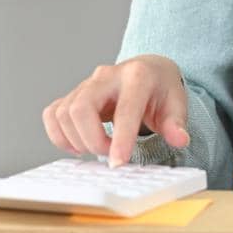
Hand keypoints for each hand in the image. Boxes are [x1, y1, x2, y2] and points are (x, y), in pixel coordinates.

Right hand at [42, 55, 189, 167]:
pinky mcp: (73, 94)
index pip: (125, 109)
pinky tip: (77, 145)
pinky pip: (53, 114)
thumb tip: (180, 139)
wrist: (149, 69)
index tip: (117, 163)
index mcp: (137, 76)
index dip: (120, 138)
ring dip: (76, 140)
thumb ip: (177, 123)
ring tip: (98, 149)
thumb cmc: (161, 89)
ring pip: (64, 112)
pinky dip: (58, 134)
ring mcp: (87, 84)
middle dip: (91, 139)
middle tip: (108, 155)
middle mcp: (108, 76)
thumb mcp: (177, 103)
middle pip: (82, 107)